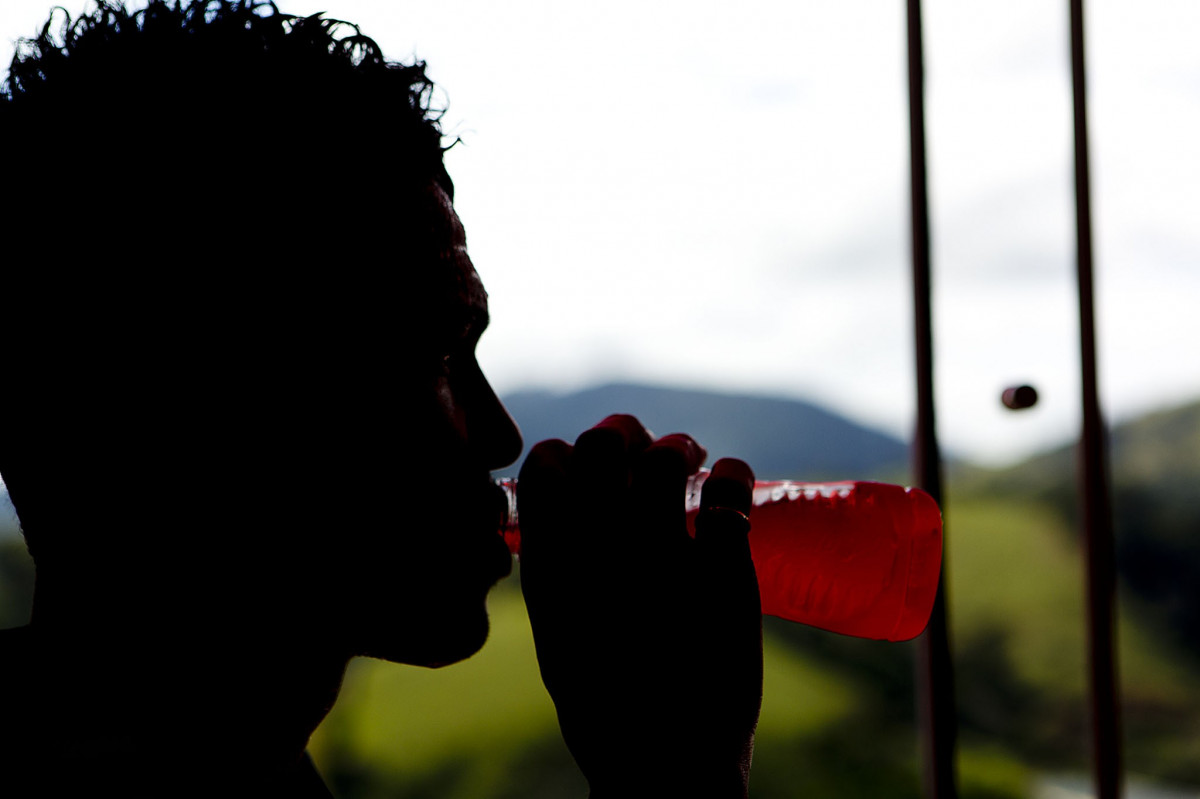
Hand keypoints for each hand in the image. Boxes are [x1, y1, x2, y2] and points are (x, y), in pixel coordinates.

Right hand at [518, 415, 761, 797]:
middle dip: (626, 434)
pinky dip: (735, 475)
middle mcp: (600, 552)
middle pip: (605, 445)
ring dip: (681, 446)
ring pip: (668, 457)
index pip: (546, 466)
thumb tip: (574, 520)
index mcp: (552, 569)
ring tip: (692, 457)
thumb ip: (562, 577)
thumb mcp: (561, 641)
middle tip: (650, 449)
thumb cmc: (609, 713)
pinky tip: (734, 481)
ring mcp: (661, 559)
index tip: (590, 465)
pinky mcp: (724, 573)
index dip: (570, 454)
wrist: (666, 771)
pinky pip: (730, 491)